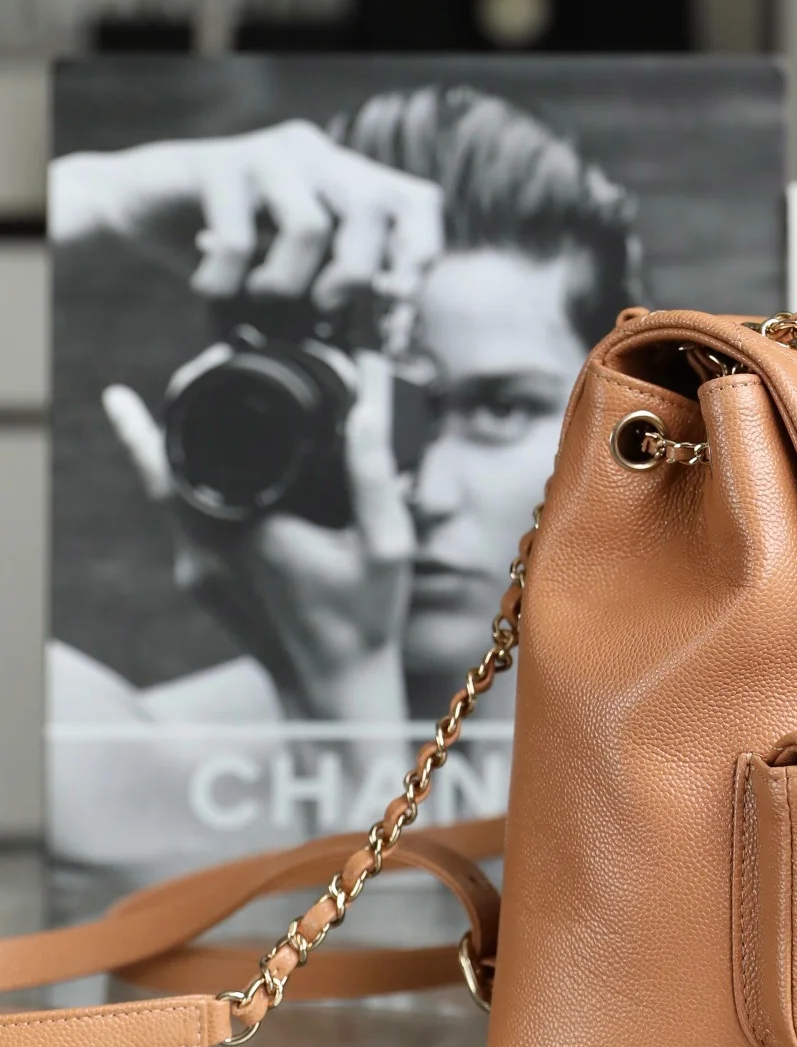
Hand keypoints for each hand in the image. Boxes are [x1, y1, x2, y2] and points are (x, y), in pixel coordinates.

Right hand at [52, 120, 445, 312]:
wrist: (138, 204)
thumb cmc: (227, 248)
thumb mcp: (291, 271)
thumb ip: (333, 290)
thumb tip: (384, 340)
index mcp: (348, 178)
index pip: (417, 201)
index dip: (420, 250)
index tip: (399, 299)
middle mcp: (319, 155)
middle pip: (372, 210)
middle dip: (354, 275)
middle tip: (323, 306)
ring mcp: (270, 152)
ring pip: (311, 225)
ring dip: (286, 282)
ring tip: (258, 294)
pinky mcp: (219, 162)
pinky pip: (240, 238)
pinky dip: (226, 282)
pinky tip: (209, 284)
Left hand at [103, 351, 414, 721]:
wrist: (332, 690)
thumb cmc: (364, 619)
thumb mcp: (385, 540)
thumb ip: (373, 466)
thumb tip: (367, 393)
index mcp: (249, 529)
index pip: (195, 443)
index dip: (194, 393)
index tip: (221, 356)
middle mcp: (208, 547)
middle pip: (161, 461)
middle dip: (168, 408)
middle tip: (203, 365)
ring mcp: (196, 569)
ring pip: (160, 490)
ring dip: (161, 444)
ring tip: (161, 400)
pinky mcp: (198, 582)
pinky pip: (175, 518)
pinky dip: (176, 480)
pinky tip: (194, 461)